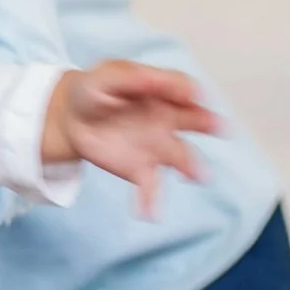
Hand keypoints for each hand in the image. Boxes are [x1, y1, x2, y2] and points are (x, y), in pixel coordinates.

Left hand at [42, 61, 222, 217]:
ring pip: (181, 157)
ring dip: (192, 167)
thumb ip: (132, 78)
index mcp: (161, 92)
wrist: (71, 119)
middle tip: (218, 127)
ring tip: (199, 176)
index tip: (190, 94)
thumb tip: (158, 80)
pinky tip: (149, 213)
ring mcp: (157, 147)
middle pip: (195, 120)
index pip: (181, 88)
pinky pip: (151, 187)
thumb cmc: (94, 90)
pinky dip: (151, 201)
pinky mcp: (140, 169)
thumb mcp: (107, 76)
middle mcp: (167, 119)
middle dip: (208, 123)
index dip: (184, 90)